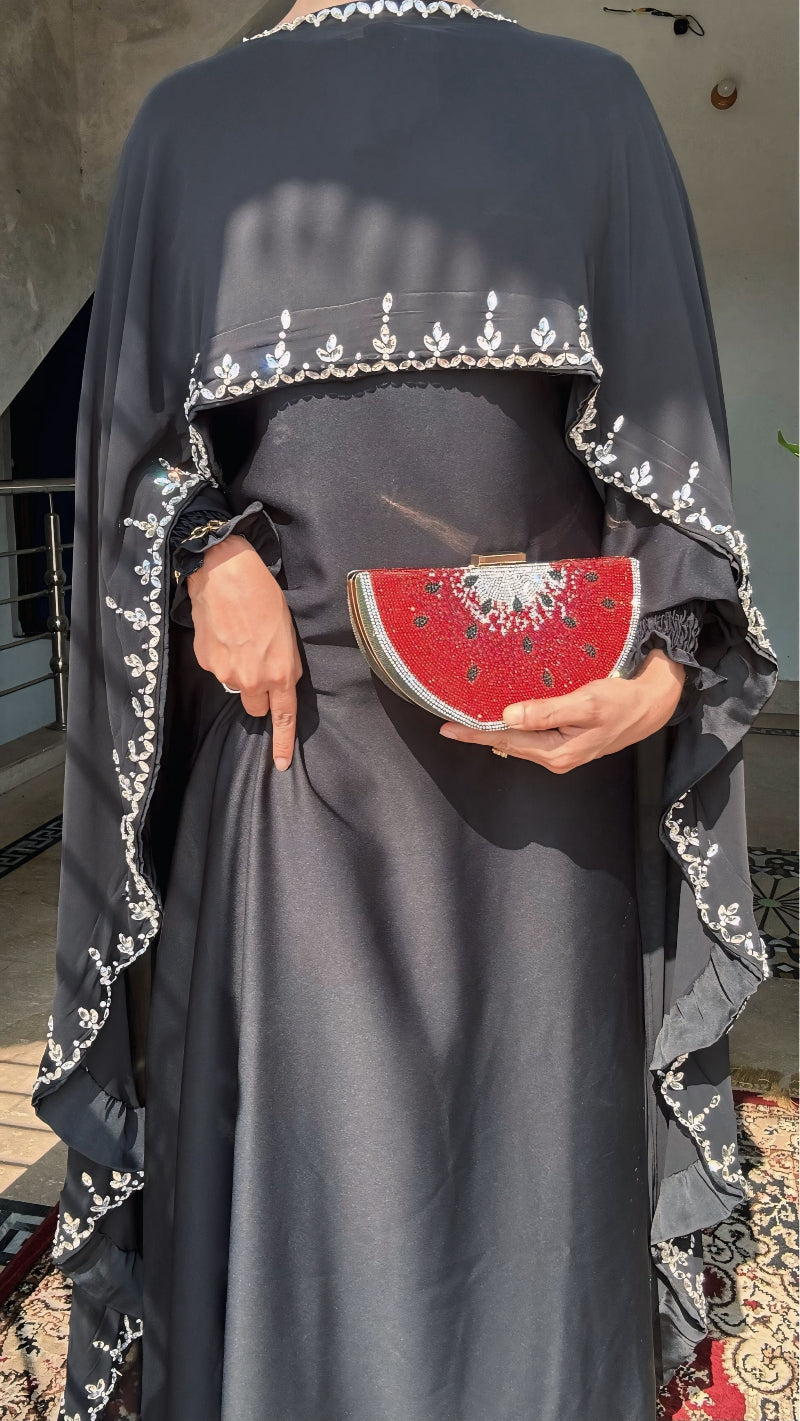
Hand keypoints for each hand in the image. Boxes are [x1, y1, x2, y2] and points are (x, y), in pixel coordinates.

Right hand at [187, 536, 301, 769]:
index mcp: (280, 673)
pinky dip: (222, 657)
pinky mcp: (205, 662)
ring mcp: (225, 673)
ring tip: (240, 637)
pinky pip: (217, 669)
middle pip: (256, 707)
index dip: (282, 742)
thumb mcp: (287, 632)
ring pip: (236, 686)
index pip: (283, 717)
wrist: (224, 573)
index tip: (280, 764)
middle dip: (259, 694)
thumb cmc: (263, 595)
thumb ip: (284, 664)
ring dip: (239, 672)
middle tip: (260, 664)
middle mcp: (251, 680)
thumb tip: (277, 681)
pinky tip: (224, 632)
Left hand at [439, 649, 685, 772]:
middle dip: (479, 734)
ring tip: (467, 721)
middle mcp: (555, 758)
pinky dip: (513, 728)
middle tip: (448, 724)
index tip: (447, 728)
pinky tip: (502, 719)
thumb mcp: (585, 704)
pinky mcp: (566, 743)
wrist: (652, 706)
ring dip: (494, 732)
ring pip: (519, 742)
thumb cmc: (622, 702)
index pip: (505, 741)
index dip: (475, 734)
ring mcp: (561, 753)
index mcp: (557, 753)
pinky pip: (531, 737)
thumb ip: (546, 711)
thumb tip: (507, 716)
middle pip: (508, 744)